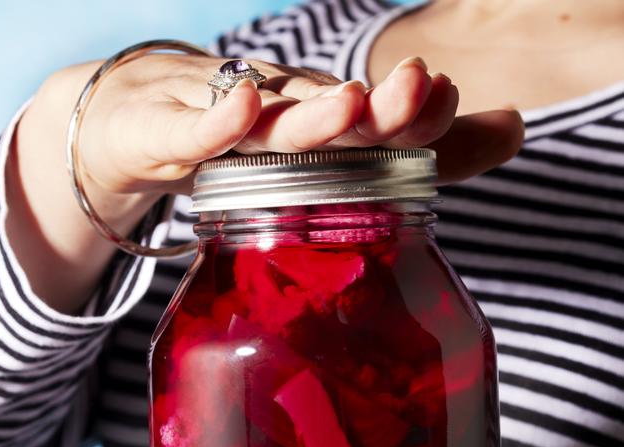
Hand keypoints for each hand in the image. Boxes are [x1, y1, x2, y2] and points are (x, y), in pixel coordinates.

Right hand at [11, 51, 522, 311]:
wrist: (130, 125)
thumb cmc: (237, 146)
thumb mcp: (316, 159)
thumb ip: (410, 152)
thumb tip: (516, 128)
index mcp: (317, 123)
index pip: (374, 122)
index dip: (414, 115)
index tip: (449, 99)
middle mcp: (275, 114)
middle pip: (331, 114)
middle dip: (380, 106)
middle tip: (420, 87)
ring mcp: (219, 121)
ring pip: (267, 123)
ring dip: (311, 115)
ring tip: (351, 104)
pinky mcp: (161, 133)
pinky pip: (188, 132)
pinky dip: (214, 123)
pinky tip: (242, 108)